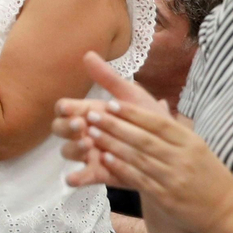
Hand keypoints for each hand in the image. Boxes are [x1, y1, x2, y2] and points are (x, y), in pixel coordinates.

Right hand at [54, 52, 171, 188]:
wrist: (170, 149)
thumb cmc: (149, 119)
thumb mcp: (131, 96)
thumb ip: (109, 78)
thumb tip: (87, 54)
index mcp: (90, 112)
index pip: (67, 109)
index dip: (65, 109)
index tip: (69, 108)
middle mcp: (85, 132)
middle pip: (61, 129)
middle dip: (66, 127)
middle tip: (81, 125)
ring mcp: (89, 154)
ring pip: (68, 151)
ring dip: (72, 148)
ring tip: (86, 145)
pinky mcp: (98, 173)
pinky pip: (81, 176)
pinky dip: (75, 177)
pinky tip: (73, 178)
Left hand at [55, 54, 232, 232]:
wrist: (229, 212)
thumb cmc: (211, 178)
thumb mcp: (199, 148)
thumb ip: (175, 129)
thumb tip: (158, 103)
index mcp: (191, 141)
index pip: (158, 122)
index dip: (132, 112)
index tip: (110, 103)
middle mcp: (183, 157)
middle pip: (143, 137)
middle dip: (114, 125)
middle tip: (91, 115)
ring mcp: (174, 177)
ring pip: (138, 157)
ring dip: (112, 144)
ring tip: (91, 134)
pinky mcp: (167, 197)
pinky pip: (140, 179)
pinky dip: (121, 168)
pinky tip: (105, 160)